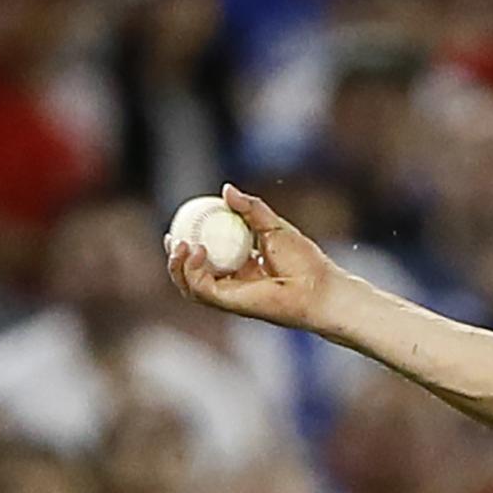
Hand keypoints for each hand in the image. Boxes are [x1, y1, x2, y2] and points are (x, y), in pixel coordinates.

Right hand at [164, 185, 341, 333]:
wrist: (320, 287)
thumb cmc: (305, 260)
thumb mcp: (273, 225)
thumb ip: (250, 208)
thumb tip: (226, 189)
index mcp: (242, 267)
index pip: (207, 258)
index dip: (188, 245)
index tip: (179, 227)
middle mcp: (233, 284)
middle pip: (192, 275)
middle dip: (175, 260)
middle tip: (173, 238)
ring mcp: (231, 296)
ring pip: (190, 286)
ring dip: (178, 266)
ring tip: (181, 244)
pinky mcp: (230, 304)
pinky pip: (201, 289)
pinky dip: (192, 271)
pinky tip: (197, 250)